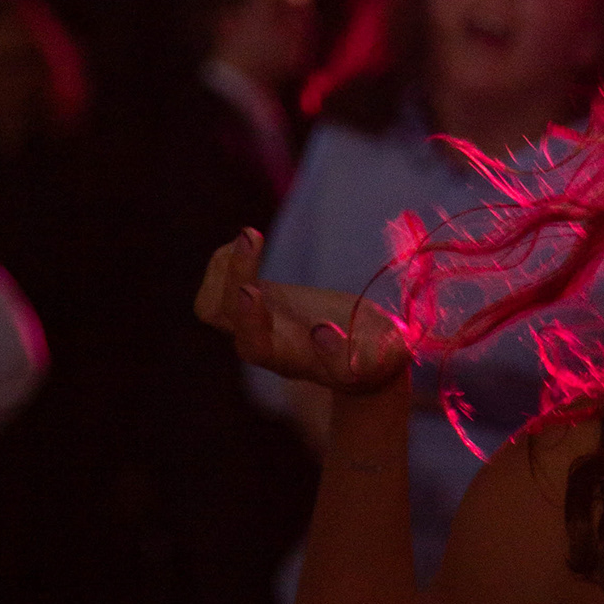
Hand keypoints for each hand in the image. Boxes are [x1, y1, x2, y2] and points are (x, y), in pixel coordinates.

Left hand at [194, 230, 408, 393]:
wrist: (357, 354)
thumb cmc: (377, 353)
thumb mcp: (389, 354)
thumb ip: (375, 352)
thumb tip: (322, 334)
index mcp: (310, 365)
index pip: (299, 364)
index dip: (302, 346)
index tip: (324, 327)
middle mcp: (276, 351)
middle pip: (247, 343)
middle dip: (246, 309)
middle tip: (256, 272)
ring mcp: (257, 326)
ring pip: (214, 311)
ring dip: (226, 272)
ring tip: (251, 238)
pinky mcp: (250, 302)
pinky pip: (215, 285)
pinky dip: (226, 258)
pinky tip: (250, 242)